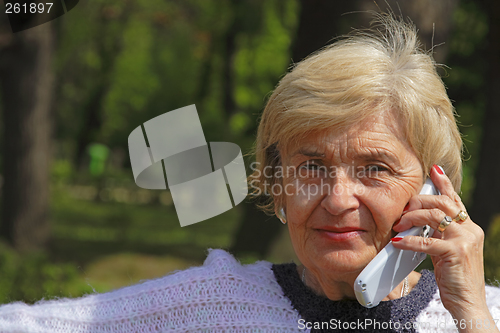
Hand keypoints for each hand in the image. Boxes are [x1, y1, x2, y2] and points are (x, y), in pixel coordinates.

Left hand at [391, 165, 497, 331]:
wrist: (469, 303)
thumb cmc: (456, 278)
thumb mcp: (449, 250)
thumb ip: (441, 234)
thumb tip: (419, 220)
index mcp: (469, 227)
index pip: (455, 200)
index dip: (444, 183)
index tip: (433, 169)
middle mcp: (470, 230)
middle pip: (441, 203)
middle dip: (417, 203)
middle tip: (401, 211)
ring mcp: (465, 240)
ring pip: (433, 217)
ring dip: (410, 219)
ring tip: (397, 227)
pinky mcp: (455, 253)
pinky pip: (426, 241)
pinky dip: (409, 241)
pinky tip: (397, 243)